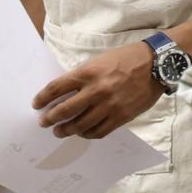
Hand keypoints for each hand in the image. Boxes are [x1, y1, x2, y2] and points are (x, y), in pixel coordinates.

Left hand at [32, 42, 160, 138]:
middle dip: (51, 118)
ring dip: (66, 130)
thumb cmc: (125, 59)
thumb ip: (83, 76)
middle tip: (44, 122)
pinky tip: (82, 132)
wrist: (155, 65)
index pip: (57, 88)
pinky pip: (99, 131)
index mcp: (88, 72)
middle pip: (65, 110)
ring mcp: (109, 105)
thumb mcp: (99, 61)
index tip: (36, 104)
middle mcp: (96, 90)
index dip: (43, 98)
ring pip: (80, 125)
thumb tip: (65, 92)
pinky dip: (88, 134)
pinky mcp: (121, 117)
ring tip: (60, 131)